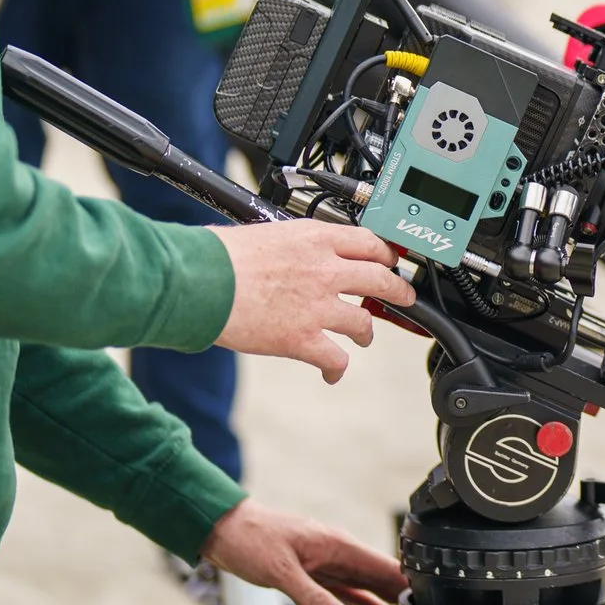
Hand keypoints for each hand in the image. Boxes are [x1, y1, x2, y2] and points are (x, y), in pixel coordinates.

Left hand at [202, 498, 404, 604]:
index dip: (406, 582)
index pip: (383, 565)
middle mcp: (335, 551)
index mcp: (336, 545)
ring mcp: (323, 561)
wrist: (221, 530)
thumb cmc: (250, 539)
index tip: (424, 601)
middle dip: (398, 592)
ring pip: (360, 583)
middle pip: (376, 575)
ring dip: (378, 598)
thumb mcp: (284, 574)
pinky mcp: (309, 570)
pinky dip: (355, 601)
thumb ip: (316, 601)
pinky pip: (341, 588)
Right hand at [213, 220, 413, 382]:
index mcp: (315, 239)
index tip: (390, 260)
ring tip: (364, 336)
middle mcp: (325, 270)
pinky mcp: (303, 338)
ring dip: (367, 331)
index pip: (368, 243)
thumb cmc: (218, 255)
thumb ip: (291, 244)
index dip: (386, 254)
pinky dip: (337, 368)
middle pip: (380, 279)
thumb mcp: (265, 232)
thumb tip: (290, 250)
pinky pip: (336, 358)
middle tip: (403, 296)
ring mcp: (318, 306)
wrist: (200, 281)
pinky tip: (333, 372)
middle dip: (398, 289)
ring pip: (363, 321)